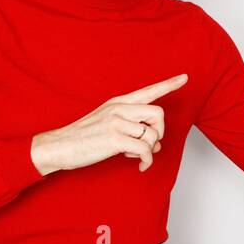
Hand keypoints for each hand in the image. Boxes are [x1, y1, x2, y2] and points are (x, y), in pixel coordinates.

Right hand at [30, 74, 187, 174]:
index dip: (168, 85)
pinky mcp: (114, 139)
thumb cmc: (83, 138)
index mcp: (118, 102)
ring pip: (152, 135)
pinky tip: (139, 165)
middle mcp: (119, 108)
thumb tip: (157, 143)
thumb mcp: (106, 123)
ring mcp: (116, 122)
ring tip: (134, 155)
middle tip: (150, 144)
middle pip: (158, 114)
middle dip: (160, 132)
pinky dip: (146, 160)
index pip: (148, 90)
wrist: (58, 146)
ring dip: (149, 150)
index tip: (185, 78)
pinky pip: (145, 150)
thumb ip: (131, 128)